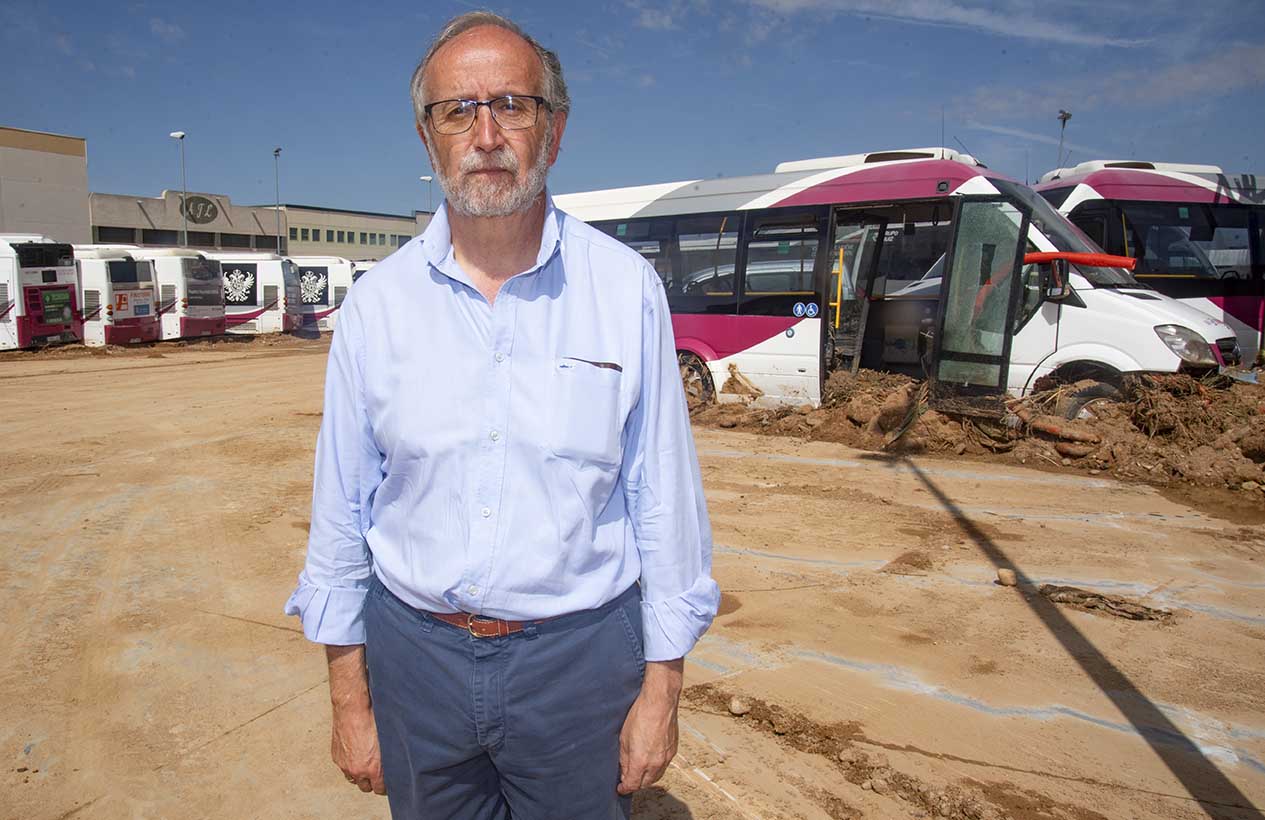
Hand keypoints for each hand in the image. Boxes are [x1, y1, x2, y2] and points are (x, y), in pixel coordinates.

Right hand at [325, 644, 384, 795]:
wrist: (352, 707)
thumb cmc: (374, 719)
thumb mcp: (390, 739)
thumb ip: (394, 755)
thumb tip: (403, 761)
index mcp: (374, 768)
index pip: (381, 789)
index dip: (386, 784)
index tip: (390, 778)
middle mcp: (358, 770)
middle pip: (367, 787)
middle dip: (373, 781)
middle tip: (379, 772)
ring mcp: (345, 765)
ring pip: (354, 779)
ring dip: (361, 775)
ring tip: (367, 764)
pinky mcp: (337, 757)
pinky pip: (344, 769)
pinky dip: (350, 765)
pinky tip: (357, 755)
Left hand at [617, 659, 682, 794]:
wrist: (660, 701)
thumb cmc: (640, 715)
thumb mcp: (624, 738)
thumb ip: (624, 758)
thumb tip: (623, 770)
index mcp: (640, 761)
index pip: (632, 784)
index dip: (624, 788)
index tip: (620, 788)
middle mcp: (655, 763)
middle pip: (645, 784)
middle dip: (635, 784)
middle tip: (628, 780)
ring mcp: (666, 757)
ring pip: (656, 776)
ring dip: (647, 778)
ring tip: (639, 772)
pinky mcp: (673, 750)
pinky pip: (664, 766)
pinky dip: (656, 768)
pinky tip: (650, 762)